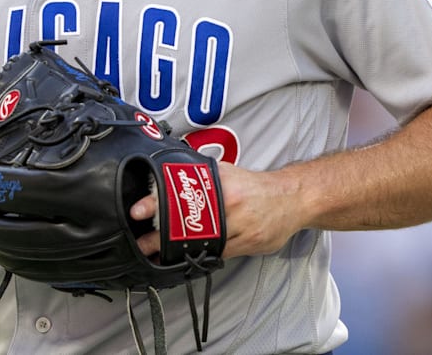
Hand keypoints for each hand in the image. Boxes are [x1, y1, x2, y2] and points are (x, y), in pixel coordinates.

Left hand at [130, 161, 305, 258]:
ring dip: (176, 251)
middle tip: (141, 243)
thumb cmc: (257, 187)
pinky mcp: (246, 245)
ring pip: (202, 243)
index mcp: (222, 186)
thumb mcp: (228, 173)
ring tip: (156, 254)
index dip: (158, 203)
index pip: (183, 196)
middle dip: (161, 235)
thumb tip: (173, 172)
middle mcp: (230, 207)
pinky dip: (200, 256)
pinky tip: (185, 258)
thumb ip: (203, 175)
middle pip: (188, 224)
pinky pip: (217, 254)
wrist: (293, 199)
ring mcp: (239, 229)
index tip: (138, 210)